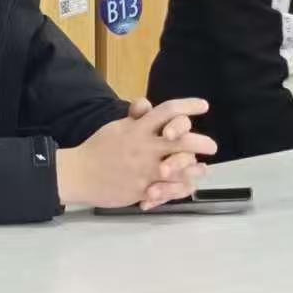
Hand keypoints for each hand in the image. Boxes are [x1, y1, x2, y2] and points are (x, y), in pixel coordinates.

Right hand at [57, 97, 216, 209]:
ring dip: (196, 168)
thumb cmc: (99, 148)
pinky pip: (169, 189)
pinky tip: (189, 185)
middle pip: (182, 140)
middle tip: (212, 146)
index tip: (204, 106)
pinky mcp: (142, 189)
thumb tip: (146, 103)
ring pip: (180, 168)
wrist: (80, 174)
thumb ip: (135, 116)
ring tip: (203, 169)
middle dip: (201, 142)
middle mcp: (144, 146)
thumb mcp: (117, 127)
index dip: (188, 106)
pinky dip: (181, 188)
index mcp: (138, 128)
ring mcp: (144, 169)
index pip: (167, 111)